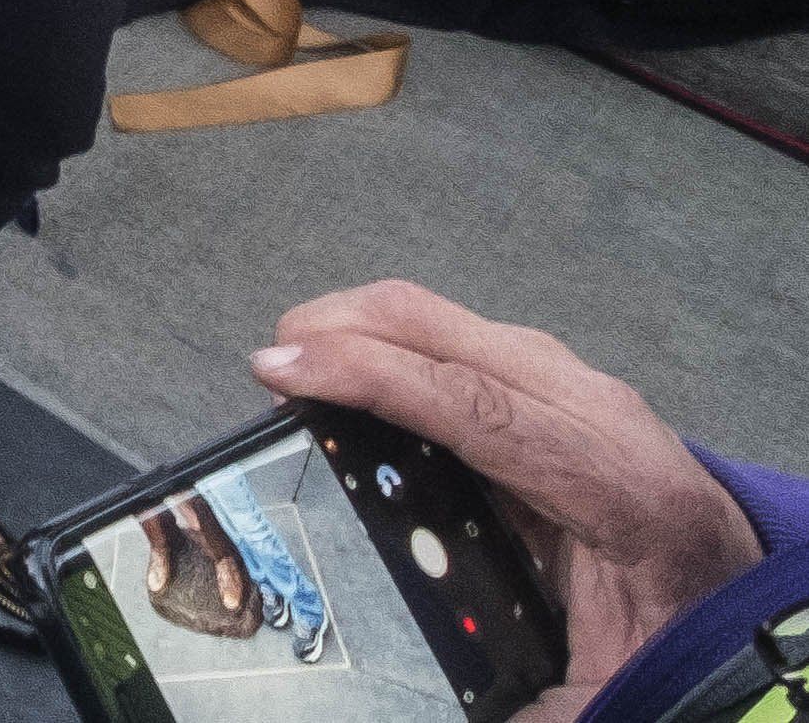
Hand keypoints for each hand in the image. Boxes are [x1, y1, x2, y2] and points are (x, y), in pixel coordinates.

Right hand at [256, 282, 764, 702]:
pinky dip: (391, 343)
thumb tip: (409, 692)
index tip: (279, 372)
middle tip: (268, 370)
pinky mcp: (555, 380)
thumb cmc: (672, 633)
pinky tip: (353, 375)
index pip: (478, 406)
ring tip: (299, 376)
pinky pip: (458, 338)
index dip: (371, 378)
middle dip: (342, 329)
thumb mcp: (602, 682)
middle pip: (449, 333)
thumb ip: (520, 701)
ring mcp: (579, 386)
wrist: (735, 592)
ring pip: (448, 319)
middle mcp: (603, 414)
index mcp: (620, 488)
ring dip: (360, 330)